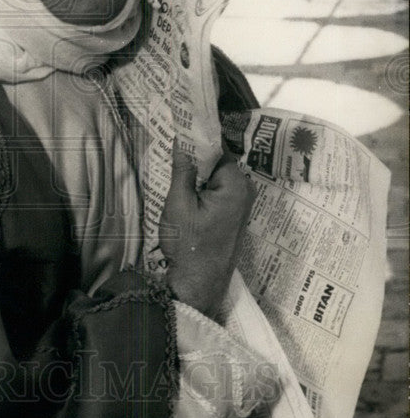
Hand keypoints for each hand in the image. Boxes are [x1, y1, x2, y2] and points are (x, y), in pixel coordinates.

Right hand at [157, 145, 254, 318]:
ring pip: (217, 178)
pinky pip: (219, 192)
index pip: (217, 148)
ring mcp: (242, 205)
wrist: (198, 286)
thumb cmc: (188, 246)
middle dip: (196, 159)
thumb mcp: (178, 204)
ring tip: (175, 171)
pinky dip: (203, 189)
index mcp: (235, 184)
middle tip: (172, 154)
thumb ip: (182, 170)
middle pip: (218, 162)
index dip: (197, 140)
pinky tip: (185, 192)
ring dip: (198, 175)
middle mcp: (245, 191)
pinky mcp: (234, 217)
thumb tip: (181, 141)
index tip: (178, 131)